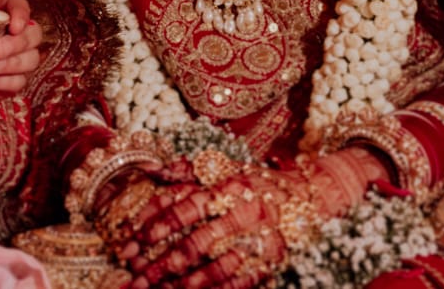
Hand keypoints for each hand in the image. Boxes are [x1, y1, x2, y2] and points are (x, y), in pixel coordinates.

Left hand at [0, 0, 42, 115]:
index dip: (20, 12)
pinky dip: (5, 82)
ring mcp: (5, 60)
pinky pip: (18, 82)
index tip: (14, 25)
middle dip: (20, 42)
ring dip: (14, 63)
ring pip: (31, 58)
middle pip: (32, 32)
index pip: (16, 4)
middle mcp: (2, 34)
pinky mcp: (3, 83)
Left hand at [121, 150, 381, 288]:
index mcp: (226, 186)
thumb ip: (187, 170)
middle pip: (194, 242)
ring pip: (215, 267)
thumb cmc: (259, 179)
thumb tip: (152, 168)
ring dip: (181, 282)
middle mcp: (240, 214)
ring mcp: (257, 241)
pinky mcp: (270, 262)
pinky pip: (239, 282)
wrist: (312, 193)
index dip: (154, 223)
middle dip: (160, 261)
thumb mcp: (224, 166)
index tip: (130, 239)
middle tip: (133, 274)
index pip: (182, 206)